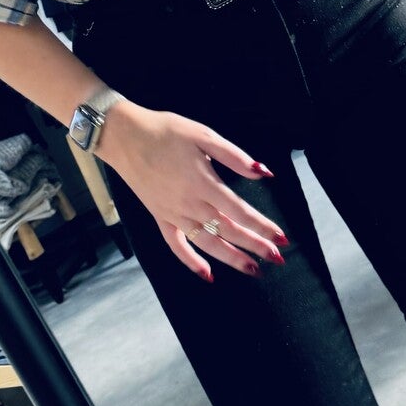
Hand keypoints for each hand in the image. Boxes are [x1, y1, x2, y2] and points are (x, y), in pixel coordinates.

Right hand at [96, 97, 288, 280]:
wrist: (125, 136)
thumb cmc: (166, 131)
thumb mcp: (203, 135)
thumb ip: (234, 156)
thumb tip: (263, 173)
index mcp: (204, 183)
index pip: (240, 211)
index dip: (262, 225)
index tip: (281, 237)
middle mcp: (190, 204)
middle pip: (229, 230)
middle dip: (255, 246)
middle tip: (278, 258)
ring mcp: (173, 214)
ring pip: (207, 243)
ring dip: (231, 258)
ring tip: (253, 270)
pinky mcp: (160, 217)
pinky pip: (176, 245)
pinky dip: (191, 261)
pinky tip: (207, 274)